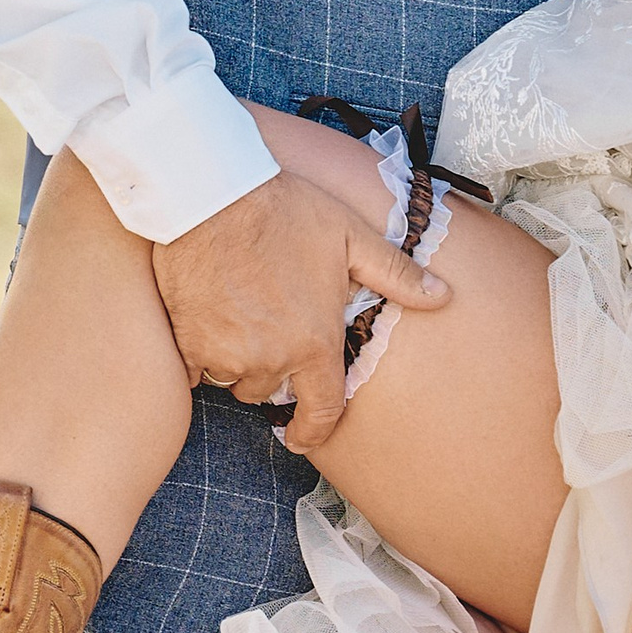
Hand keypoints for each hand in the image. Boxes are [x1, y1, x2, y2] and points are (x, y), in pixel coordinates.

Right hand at [148, 165, 448, 456]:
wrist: (212, 194)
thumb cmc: (284, 211)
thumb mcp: (351, 238)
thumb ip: (397, 275)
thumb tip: (443, 297)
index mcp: (313, 343)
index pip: (322, 411)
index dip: (314, 431)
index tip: (305, 438)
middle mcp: (269, 359)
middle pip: (270, 389)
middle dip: (273, 369)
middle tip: (271, 324)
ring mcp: (225, 354)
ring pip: (234, 378)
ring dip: (238, 361)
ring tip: (240, 315)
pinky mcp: (188, 343)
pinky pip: (196, 368)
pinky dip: (200, 353)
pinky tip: (206, 318)